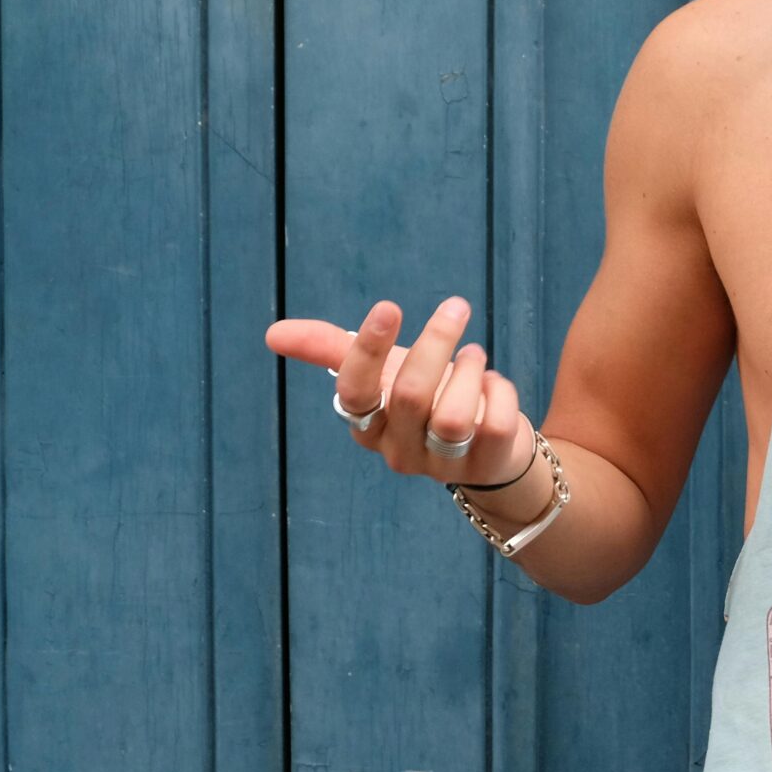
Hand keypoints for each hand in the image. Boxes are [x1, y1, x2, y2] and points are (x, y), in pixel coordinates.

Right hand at [264, 296, 536, 485]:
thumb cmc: (427, 398)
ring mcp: (443, 464)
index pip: (355, 393)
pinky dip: (500, 390)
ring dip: (469, 370)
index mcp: (367, 426)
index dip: (368, 350)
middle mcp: (399, 451)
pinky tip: (493, 384)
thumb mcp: (383, 370)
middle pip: (410, 396)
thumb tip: (272, 334)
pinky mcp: (487, 464)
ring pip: (453, 417)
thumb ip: (331, 349)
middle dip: (435, 342)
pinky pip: (497, 423)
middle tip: (456, 308)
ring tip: (474, 356)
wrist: (486, 446)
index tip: (389, 306)